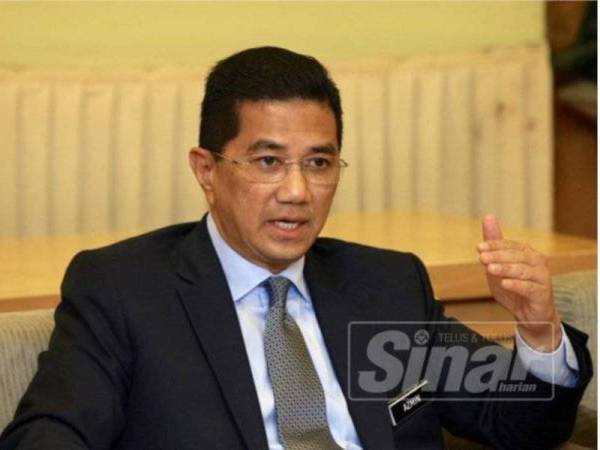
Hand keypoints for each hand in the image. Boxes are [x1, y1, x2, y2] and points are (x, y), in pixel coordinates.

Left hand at [477, 215, 561, 351]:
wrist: (529, 315)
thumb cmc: (514, 288)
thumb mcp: (498, 266)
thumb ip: (494, 244)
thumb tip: (488, 217)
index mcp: (527, 253)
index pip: (510, 245)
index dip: (494, 245)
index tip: (479, 247)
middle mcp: (537, 262)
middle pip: (517, 256)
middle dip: (497, 256)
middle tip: (482, 258)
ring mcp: (542, 278)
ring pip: (523, 270)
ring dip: (505, 269)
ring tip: (490, 269)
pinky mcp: (542, 294)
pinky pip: (529, 287)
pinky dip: (516, 284)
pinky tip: (504, 283)